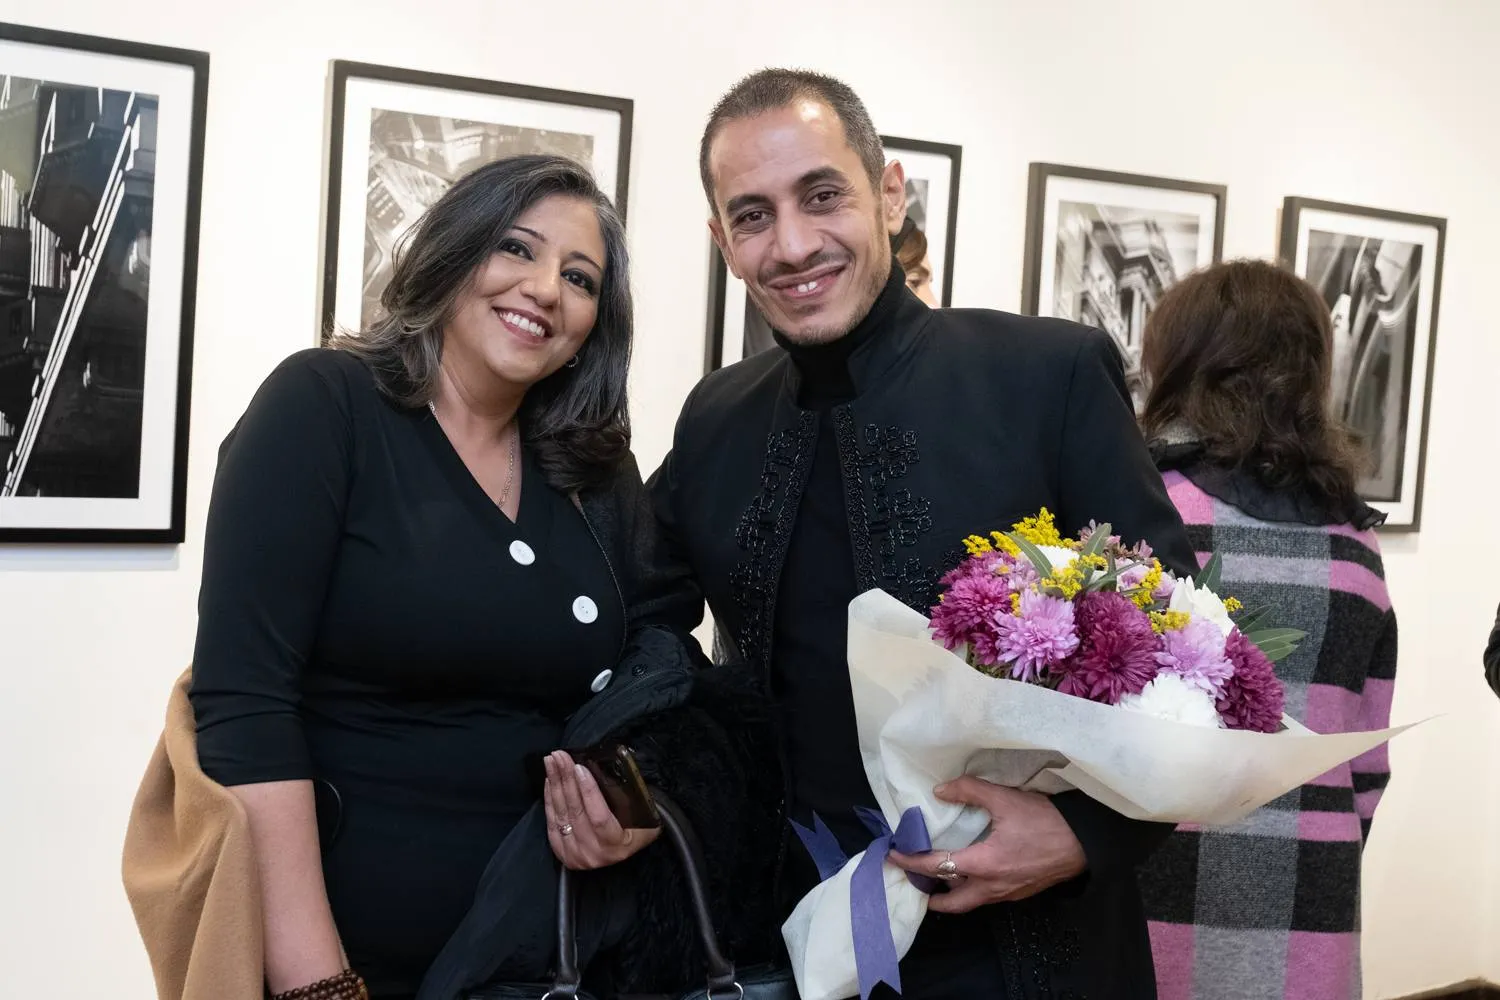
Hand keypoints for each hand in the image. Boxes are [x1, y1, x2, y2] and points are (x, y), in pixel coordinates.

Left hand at [543, 751, 659, 869]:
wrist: (621, 852)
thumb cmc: (638, 828)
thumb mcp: (644, 816)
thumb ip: (630, 798)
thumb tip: (612, 768)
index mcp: (617, 844)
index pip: (599, 817)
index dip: (588, 792)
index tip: (579, 767)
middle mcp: (594, 853)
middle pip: (576, 812)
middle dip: (566, 779)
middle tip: (559, 756)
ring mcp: (575, 854)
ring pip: (561, 814)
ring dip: (555, 784)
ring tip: (551, 762)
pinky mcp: (561, 852)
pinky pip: (552, 822)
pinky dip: (549, 799)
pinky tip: (550, 780)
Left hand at [889, 777, 1085, 913]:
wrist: (1084, 842)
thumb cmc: (1046, 821)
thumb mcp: (1005, 799)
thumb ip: (970, 791)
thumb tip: (940, 790)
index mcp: (983, 865)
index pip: (936, 867)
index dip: (911, 861)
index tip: (893, 855)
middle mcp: (992, 886)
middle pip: (951, 903)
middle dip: (929, 895)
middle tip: (913, 880)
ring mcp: (1007, 893)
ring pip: (970, 901)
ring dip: (950, 893)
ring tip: (936, 877)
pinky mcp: (1020, 892)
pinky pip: (987, 896)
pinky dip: (971, 889)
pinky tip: (970, 872)